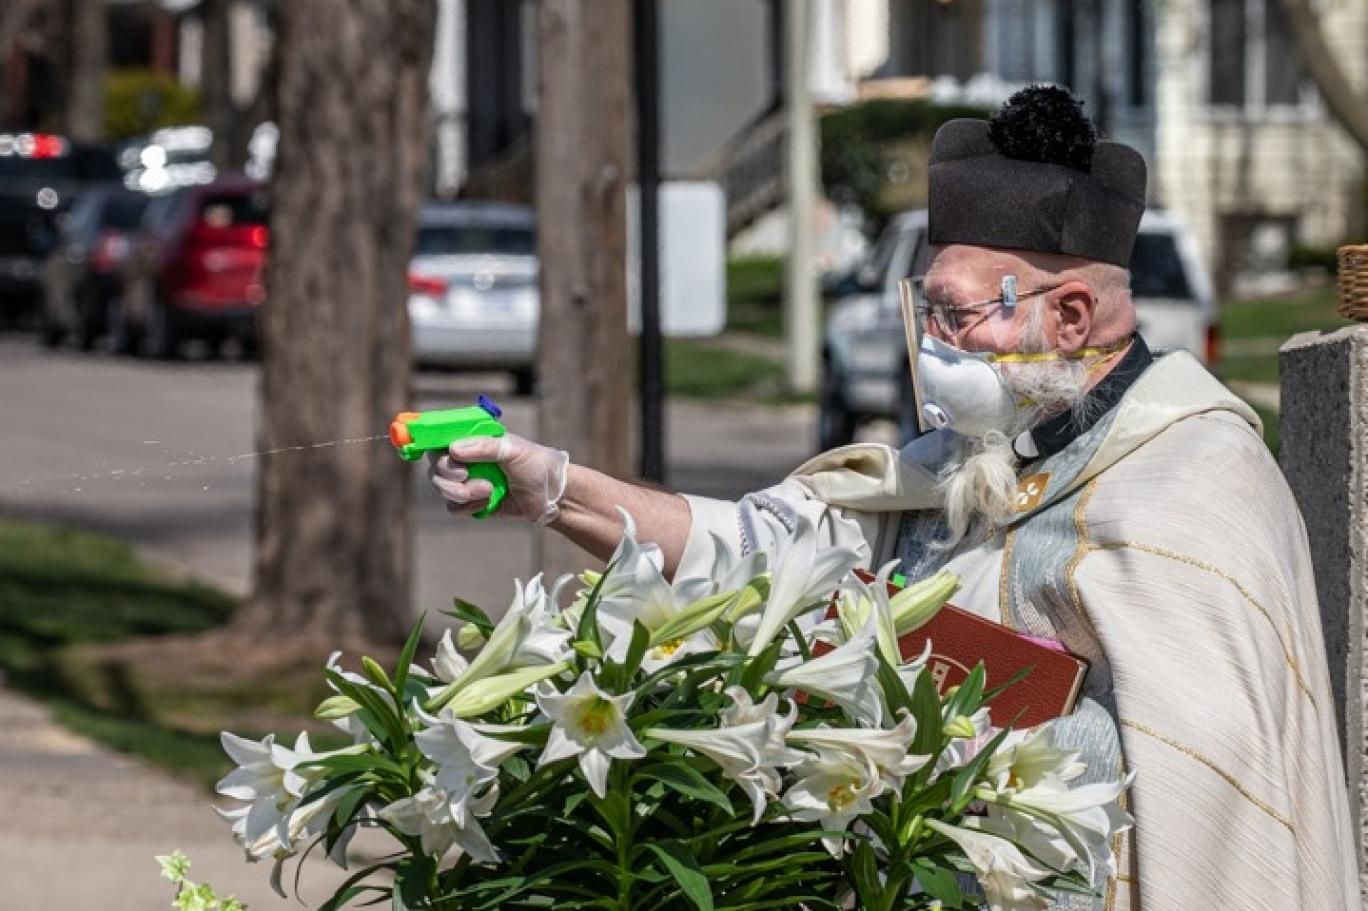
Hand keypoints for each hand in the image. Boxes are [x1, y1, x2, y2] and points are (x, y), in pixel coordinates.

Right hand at [427, 432, 569, 524]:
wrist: (551, 495)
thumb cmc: (535, 465)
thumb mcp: (513, 450)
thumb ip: (484, 447)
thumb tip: (453, 449)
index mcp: (473, 439)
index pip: (441, 437)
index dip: (430, 443)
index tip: (434, 452)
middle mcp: (465, 458)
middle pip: (435, 465)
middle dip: (447, 474)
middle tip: (465, 476)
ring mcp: (467, 481)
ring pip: (441, 487)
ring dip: (461, 492)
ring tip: (487, 490)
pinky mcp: (471, 503)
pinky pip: (453, 507)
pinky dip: (467, 507)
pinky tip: (487, 502)